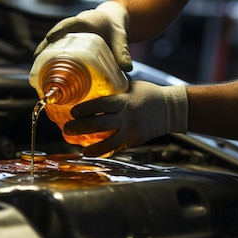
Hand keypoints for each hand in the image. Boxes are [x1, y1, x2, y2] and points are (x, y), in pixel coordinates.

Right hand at [34, 1, 132, 71]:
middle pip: (54, 36)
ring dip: (43, 55)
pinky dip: (49, 60)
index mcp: (84, 21)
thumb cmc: (114, 27)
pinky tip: (44, 74)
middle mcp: (72, 28)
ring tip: (36, 71)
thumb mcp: (120, 37)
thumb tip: (127, 69)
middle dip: (44, 47)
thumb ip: (123, 51)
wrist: (111, 20)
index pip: (69, 24)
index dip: (58, 30)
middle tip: (37, 60)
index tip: (50, 37)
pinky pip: (56, 51)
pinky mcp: (67, 44)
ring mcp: (68, 36)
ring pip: (52, 44)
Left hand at [64, 81, 188, 156]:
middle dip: (81, 127)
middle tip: (67, 130)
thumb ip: (114, 89)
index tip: (72, 112)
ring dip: (94, 147)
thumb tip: (93, 83)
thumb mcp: (131, 86)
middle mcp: (126, 115)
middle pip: (100, 123)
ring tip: (81, 150)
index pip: (101, 104)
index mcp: (124, 100)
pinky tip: (95, 153)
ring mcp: (131, 130)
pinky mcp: (135, 139)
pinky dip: (106, 151)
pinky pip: (118, 147)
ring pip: (110, 141)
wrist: (170, 109)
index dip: (85, 109)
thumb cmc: (149, 94)